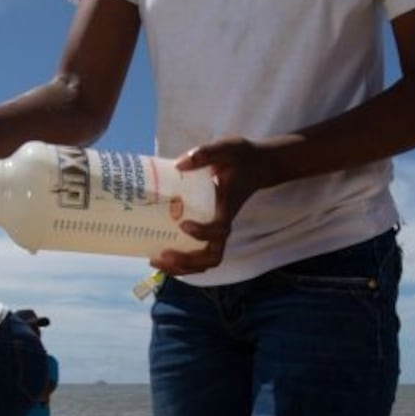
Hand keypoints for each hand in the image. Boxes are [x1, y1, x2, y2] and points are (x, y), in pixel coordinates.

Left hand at [150, 137, 270, 276]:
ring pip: (205, 261)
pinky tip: (162, 256)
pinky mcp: (211, 230)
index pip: (219, 229)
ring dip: (182, 267)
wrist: (258, 165)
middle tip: (162, 255)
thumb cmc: (241, 158)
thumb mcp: (226, 148)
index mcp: (227, 207)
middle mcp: (223, 224)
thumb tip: (180, 164)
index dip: (203, 232)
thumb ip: (205, 154)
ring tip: (156, 261)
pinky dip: (182, 261)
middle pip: (211, 257)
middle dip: (187, 261)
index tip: (184, 224)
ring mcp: (218, 230)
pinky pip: (199, 254)